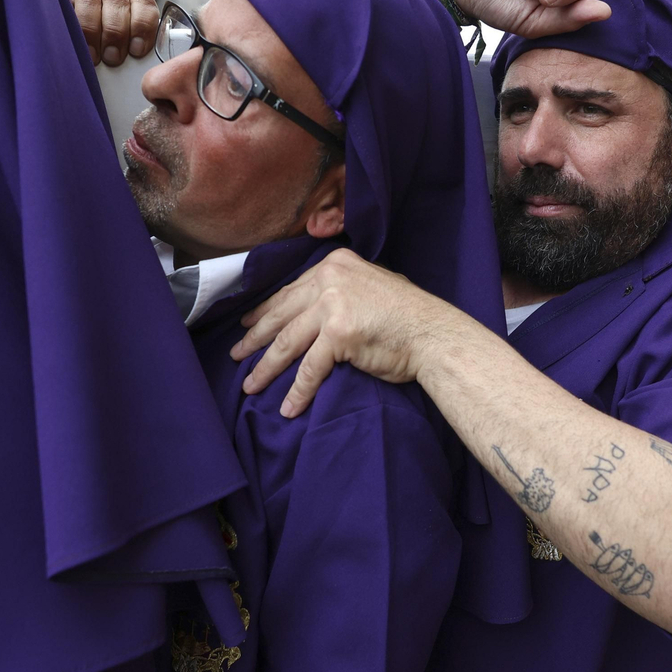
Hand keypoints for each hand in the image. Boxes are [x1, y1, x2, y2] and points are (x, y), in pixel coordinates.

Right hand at [60, 0, 159, 66]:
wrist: (64, 39)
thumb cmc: (101, 47)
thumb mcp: (122, 43)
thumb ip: (133, 45)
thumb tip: (138, 57)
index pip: (143, 2)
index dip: (142, 25)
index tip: (136, 50)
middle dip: (115, 31)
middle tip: (112, 57)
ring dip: (91, 28)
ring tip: (92, 54)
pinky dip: (72, 20)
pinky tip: (74, 38)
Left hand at [230, 249, 457, 416]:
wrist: (435, 335)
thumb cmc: (409, 316)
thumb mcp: (371, 285)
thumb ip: (343, 288)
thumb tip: (317, 306)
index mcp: (335, 264)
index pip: (291, 291)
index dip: (266, 311)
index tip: (249, 325)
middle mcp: (330, 279)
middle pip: (283, 314)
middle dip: (256, 339)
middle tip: (237, 355)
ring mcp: (333, 305)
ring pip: (288, 342)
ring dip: (266, 367)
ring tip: (250, 385)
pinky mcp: (339, 334)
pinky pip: (310, 368)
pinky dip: (298, 390)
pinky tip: (288, 407)